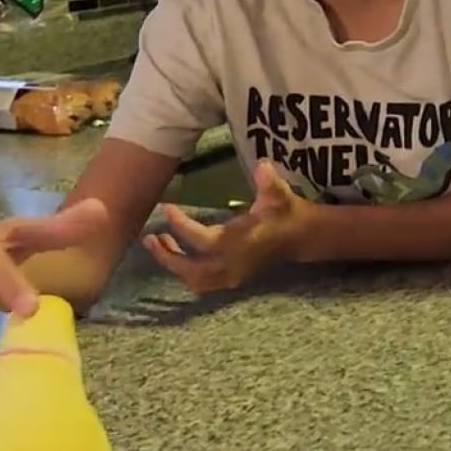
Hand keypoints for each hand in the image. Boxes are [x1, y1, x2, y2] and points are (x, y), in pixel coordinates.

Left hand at [143, 160, 307, 293]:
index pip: (200, 239)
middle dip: (167, 256)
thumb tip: (263, 166)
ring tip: (158, 244)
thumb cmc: (285, 212)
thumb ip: (269, 182)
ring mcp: (231, 276)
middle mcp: (231, 264)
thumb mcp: (278, 194)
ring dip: (173, 265)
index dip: (180, 224)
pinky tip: (174, 255)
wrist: (300, 237)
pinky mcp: (231, 280)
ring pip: (194, 280)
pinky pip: (202, 284)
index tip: (166, 207)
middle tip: (150, 236)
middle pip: (190, 270)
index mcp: (238, 244)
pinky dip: (185, 274)